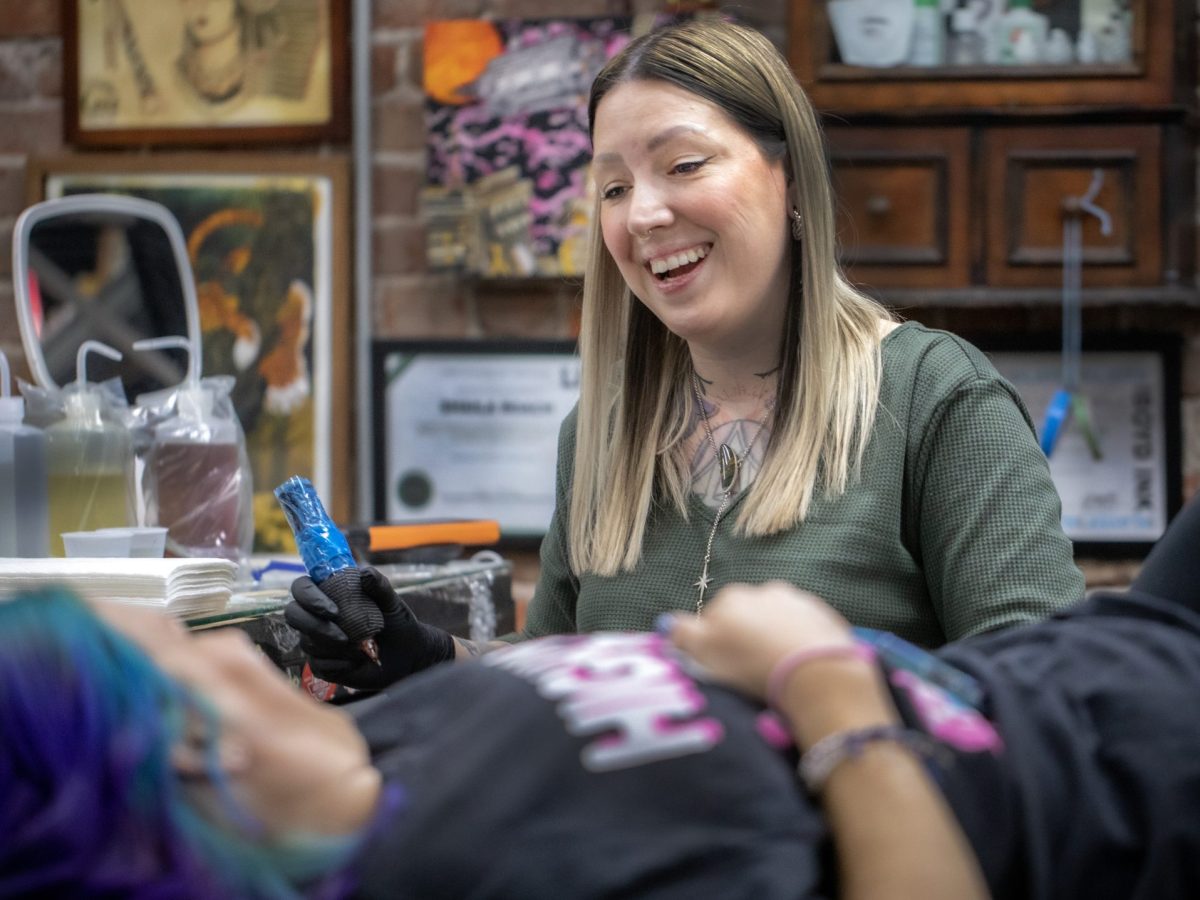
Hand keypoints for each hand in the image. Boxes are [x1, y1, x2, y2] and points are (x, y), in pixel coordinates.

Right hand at [284, 567, 454, 690]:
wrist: (407, 654)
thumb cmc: (396, 622)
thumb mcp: (391, 601)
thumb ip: (379, 585)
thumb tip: (364, 573)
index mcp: (329, 594)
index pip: (301, 587)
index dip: (309, 597)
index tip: (332, 610)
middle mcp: (317, 616)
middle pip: (293, 614)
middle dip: (314, 626)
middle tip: (342, 636)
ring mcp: (317, 640)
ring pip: (307, 642)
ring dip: (334, 647)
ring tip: (361, 648)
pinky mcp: (322, 664)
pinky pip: (317, 665)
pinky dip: (339, 664)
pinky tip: (357, 662)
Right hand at [663, 581, 855, 701]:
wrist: (816, 672)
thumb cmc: (751, 664)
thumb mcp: (703, 652)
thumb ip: (682, 634)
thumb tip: (667, 623)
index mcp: (732, 597)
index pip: (713, 618)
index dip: (714, 644)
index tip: (723, 666)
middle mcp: (764, 590)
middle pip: (746, 616)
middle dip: (746, 637)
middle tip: (750, 670)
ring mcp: (798, 601)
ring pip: (777, 621)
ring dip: (774, 638)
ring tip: (778, 670)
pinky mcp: (825, 617)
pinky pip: (805, 630)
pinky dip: (800, 644)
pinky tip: (800, 666)